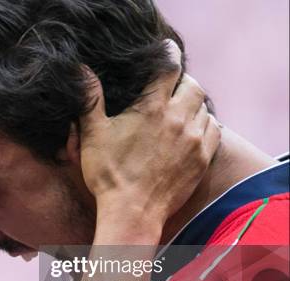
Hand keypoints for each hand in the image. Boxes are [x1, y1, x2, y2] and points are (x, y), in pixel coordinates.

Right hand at [79, 40, 220, 225]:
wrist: (132, 212)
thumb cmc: (108, 174)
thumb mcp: (92, 134)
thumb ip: (90, 99)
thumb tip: (83, 71)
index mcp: (152, 108)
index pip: (169, 67)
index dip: (167, 55)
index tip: (166, 51)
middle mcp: (178, 119)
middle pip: (193, 85)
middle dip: (183, 82)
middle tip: (170, 88)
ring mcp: (194, 139)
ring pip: (204, 108)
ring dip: (193, 104)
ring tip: (179, 111)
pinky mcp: (202, 159)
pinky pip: (214, 130)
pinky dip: (205, 125)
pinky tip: (191, 131)